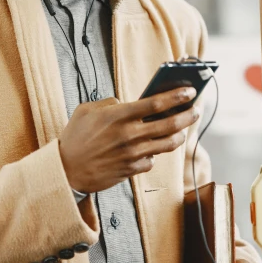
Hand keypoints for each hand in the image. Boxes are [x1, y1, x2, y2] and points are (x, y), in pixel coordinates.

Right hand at [59, 87, 198, 192]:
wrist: (65, 171)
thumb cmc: (74, 138)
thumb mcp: (86, 111)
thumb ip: (109, 103)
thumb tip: (126, 103)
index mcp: (118, 116)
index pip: (156, 103)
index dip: (177, 96)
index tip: (190, 91)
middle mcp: (129, 135)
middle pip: (170, 124)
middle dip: (188, 115)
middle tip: (195, 110)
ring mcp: (132, 154)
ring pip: (167, 144)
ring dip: (179, 135)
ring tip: (182, 129)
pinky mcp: (132, 170)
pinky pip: (152, 160)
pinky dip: (154, 153)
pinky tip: (152, 148)